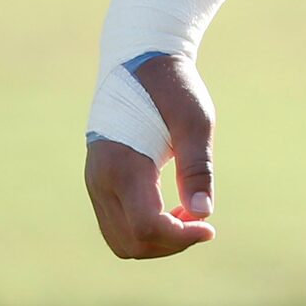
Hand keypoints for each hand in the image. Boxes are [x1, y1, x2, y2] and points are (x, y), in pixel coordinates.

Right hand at [83, 54, 217, 258]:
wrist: (140, 61)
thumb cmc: (173, 87)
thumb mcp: (195, 121)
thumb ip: (198, 168)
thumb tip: (204, 214)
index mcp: (124, 165)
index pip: (146, 226)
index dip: (180, 237)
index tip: (210, 228)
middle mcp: (101, 180)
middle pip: (131, 242)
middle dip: (169, 244)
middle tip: (203, 224)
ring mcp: (95, 183)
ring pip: (120, 239)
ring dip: (156, 240)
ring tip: (190, 215)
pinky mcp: (99, 182)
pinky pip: (117, 224)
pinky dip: (144, 229)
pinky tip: (174, 209)